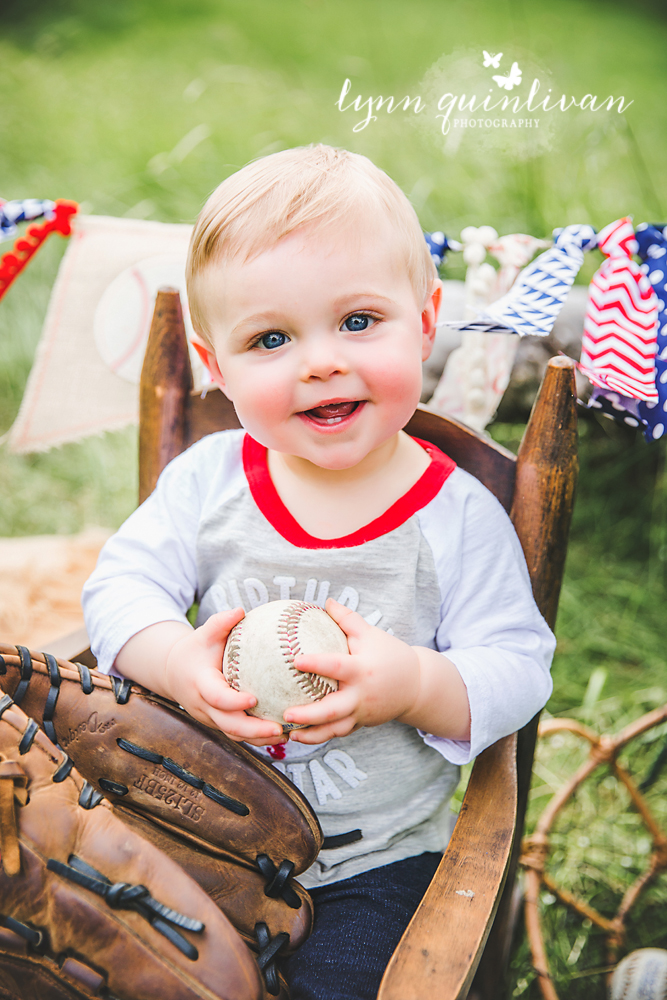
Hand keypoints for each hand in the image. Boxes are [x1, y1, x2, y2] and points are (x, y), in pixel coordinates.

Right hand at [163, 609, 286, 745]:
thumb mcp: (204, 633)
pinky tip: (282, 734)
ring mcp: (211, 718)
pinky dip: (258, 737)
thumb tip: (240, 610)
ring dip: (260, 739)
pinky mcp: (219, 723)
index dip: (233, 702)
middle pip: (228, 725)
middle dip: (254, 731)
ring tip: (287, 736)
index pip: (216, 697)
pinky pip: (238, 734)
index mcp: (200, 684)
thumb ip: (220, 623)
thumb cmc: (195, 649)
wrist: (174, 672)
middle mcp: (204, 706)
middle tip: (280, 730)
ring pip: (234, 735)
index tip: (254, 700)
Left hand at [283, 599, 422, 743]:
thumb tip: (326, 601)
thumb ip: (347, 618)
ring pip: (335, 729)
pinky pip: (339, 732)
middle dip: (309, 715)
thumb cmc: (390, 654)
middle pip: (333, 710)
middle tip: (286, 714)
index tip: (295, 660)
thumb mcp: (370, 633)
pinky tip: (301, 736)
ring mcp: (362, 714)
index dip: (316, 664)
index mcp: (361, 670)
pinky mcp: (362, 724)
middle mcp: (361, 696)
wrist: (417, 685)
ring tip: (289, 735)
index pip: (336, 667)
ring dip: (312, 735)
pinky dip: (321, 736)